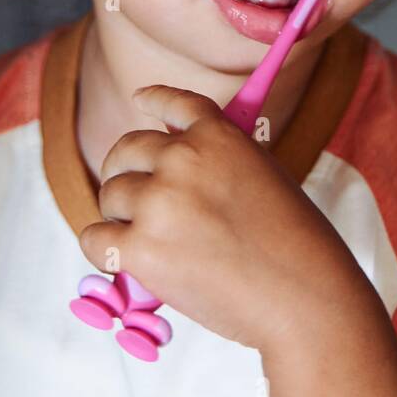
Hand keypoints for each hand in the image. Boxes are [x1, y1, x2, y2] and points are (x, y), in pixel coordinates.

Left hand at [78, 83, 368, 353]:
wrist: (302, 296)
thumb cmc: (295, 244)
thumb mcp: (264, 175)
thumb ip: (220, 161)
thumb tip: (175, 163)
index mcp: (218, 136)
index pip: (173, 103)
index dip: (153, 100)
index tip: (141, 100)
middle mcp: (182, 159)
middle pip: (126, 150)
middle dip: (125, 169)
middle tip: (131, 194)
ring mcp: (158, 202)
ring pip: (109, 195)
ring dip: (119, 213)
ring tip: (145, 237)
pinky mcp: (139, 248)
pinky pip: (95, 237)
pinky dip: (104, 247)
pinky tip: (122, 258)